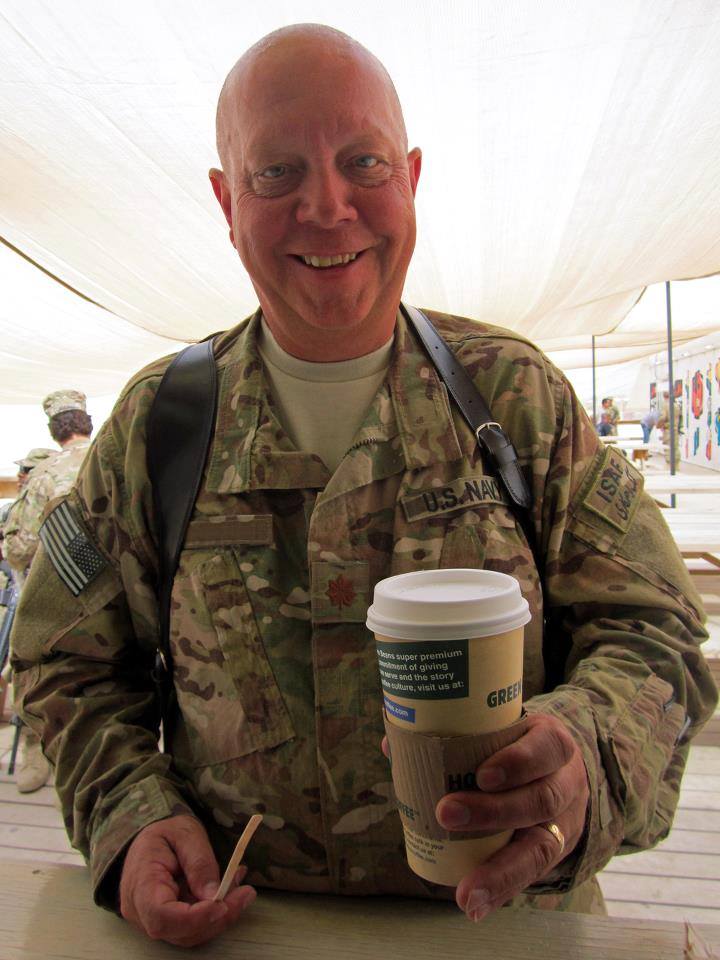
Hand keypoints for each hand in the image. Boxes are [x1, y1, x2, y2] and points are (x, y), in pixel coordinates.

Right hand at [119, 814, 255, 946]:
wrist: (152, 838)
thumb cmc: (166, 832)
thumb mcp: (186, 834)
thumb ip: (199, 863)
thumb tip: (214, 895)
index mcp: (140, 883)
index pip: (161, 915)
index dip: (193, 917)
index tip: (222, 905)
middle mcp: (141, 910)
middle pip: (179, 931)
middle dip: (216, 918)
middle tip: (245, 894)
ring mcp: (152, 920)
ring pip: (189, 935)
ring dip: (220, 917)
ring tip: (242, 889)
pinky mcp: (168, 922)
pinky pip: (193, 928)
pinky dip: (216, 915)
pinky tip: (231, 892)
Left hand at [434, 713, 588, 921]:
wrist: (562, 776)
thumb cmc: (519, 748)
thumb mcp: (504, 732)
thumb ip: (454, 735)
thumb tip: (392, 743)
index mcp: (552, 743)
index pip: (546, 748)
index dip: (518, 762)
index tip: (481, 775)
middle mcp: (565, 783)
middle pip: (540, 799)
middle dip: (494, 812)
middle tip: (446, 813)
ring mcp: (563, 822)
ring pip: (541, 846)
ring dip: (499, 869)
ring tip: (465, 889)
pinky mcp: (552, 853)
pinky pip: (531, 876)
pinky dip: (500, 892)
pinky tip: (475, 907)